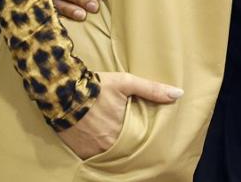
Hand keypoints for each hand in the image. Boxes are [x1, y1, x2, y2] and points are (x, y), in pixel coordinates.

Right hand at [57, 71, 181, 159]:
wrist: (61, 92)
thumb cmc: (96, 87)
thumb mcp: (126, 83)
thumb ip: (152, 89)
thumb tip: (178, 94)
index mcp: (121, 131)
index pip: (139, 143)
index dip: (144, 141)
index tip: (149, 139)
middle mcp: (107, 145)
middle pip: (124, 151)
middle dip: (130, 147)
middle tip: (134, 141)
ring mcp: (92, 150)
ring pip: (110, 155)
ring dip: (115, 150)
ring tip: (119, 143)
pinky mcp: (79, 151)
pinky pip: (94, 158)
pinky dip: (99, 152)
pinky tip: (103, 145)